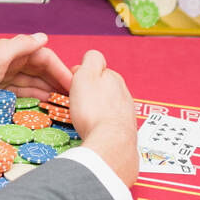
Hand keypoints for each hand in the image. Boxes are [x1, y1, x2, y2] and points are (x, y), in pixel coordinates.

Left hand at [0, 33, 71, 117]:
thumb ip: (20, 46)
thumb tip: (43, 36)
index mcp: (9, 51)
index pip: (42, 56)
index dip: (59, 69)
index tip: (74, 84)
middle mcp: (7, 62)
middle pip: (38, 70)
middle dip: (56, 81)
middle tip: (73, 96)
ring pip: (29, 83)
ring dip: (46, 90)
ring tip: (62, 102)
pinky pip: (17, 94)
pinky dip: (31, 98)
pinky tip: (41, 104)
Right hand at [67, 49, 136, 188]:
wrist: (110, 142)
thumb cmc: (93, 110)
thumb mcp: (86, 75)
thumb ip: (91, 60)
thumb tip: (92, 57)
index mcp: (113, 77)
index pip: (96, 68)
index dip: (81, 75)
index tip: (73, 86)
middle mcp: (123, 92)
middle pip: (103, 86)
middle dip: (90, 92)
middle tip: (77, 102)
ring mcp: (126, 110)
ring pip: (107, 103)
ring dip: (97, 108)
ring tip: (85, 118)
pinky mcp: (126, 128)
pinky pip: (111, 120)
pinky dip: (102, 122)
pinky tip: (95, 128)